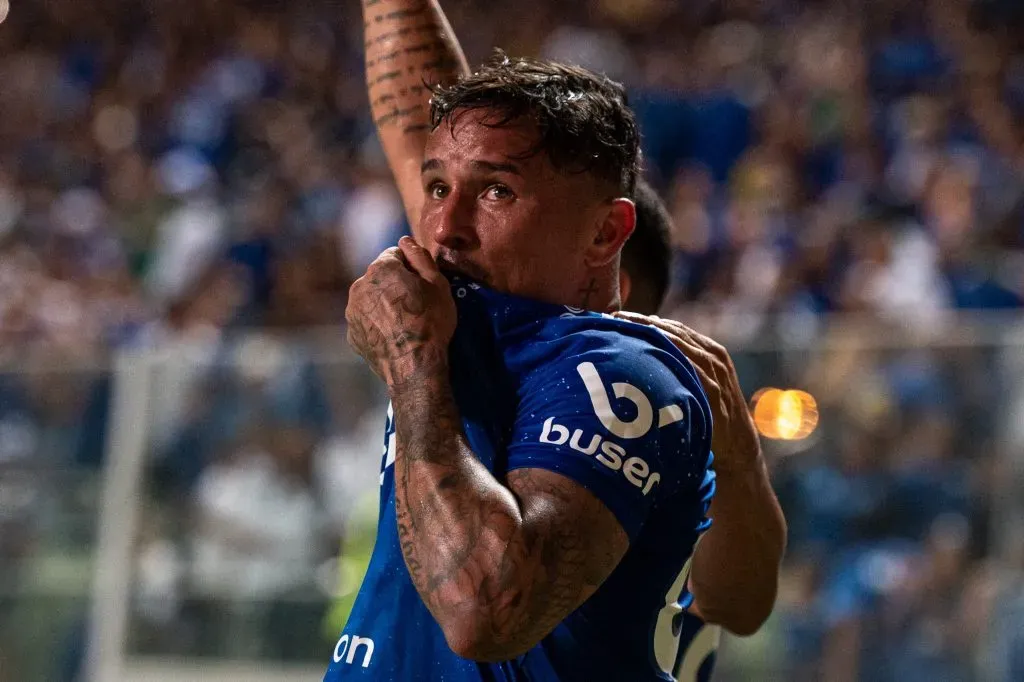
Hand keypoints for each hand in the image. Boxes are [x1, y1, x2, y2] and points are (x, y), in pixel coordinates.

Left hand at [346, 236, 456, 388]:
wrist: (414, 367)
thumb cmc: (430, 322)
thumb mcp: (437, 284)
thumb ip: (420, 256)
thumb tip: (406, 239)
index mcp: (380, 269)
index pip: (394, 254)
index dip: (411, 266)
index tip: (422, 284)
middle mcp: (359, 286)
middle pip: (380, 277)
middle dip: (395, 284)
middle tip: (416, 304)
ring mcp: (352, 311)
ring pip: (371, 298)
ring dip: (384, 303)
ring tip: (404, 322)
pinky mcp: (352, 333)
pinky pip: (366, 320)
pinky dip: (377, 323)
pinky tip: (394, 335)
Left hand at [614, 312, 760, 474]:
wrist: (738, 445)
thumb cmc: (710, 413)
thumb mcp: (698, 383)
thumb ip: (677, 365)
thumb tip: (640, 350)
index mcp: (707, 349)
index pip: (672, 327)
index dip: (644, 320)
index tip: (616, 316)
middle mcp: (712, 356)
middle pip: (673, 331)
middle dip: (643, 323)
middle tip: (614, 317)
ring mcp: (715, 372)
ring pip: (680, 344)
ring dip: (651, 335)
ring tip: (624, 329)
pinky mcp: (714, 392)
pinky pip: (689, 369)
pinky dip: (669, 358)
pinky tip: (648, 354)